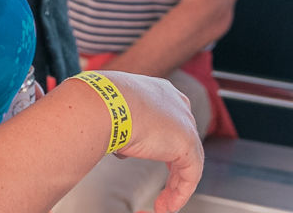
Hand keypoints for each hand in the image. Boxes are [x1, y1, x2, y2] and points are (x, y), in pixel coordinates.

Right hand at [80, 71, 202, 212]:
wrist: (106, 104)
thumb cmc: (101, 104)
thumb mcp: (113, 112)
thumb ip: (123, 127)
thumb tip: (121, 147)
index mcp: (160, 92)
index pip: (170, 122)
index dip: (164, 145)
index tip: (155, 161)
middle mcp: (176, 104)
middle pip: (182, 141)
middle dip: (174, 168)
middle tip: (163, 191)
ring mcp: (184, 121)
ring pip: (188, 160)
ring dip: (176, 186)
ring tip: (163, 205)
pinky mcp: (187, 141)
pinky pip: (191, 174)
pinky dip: (180, 193)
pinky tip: (168, 206)